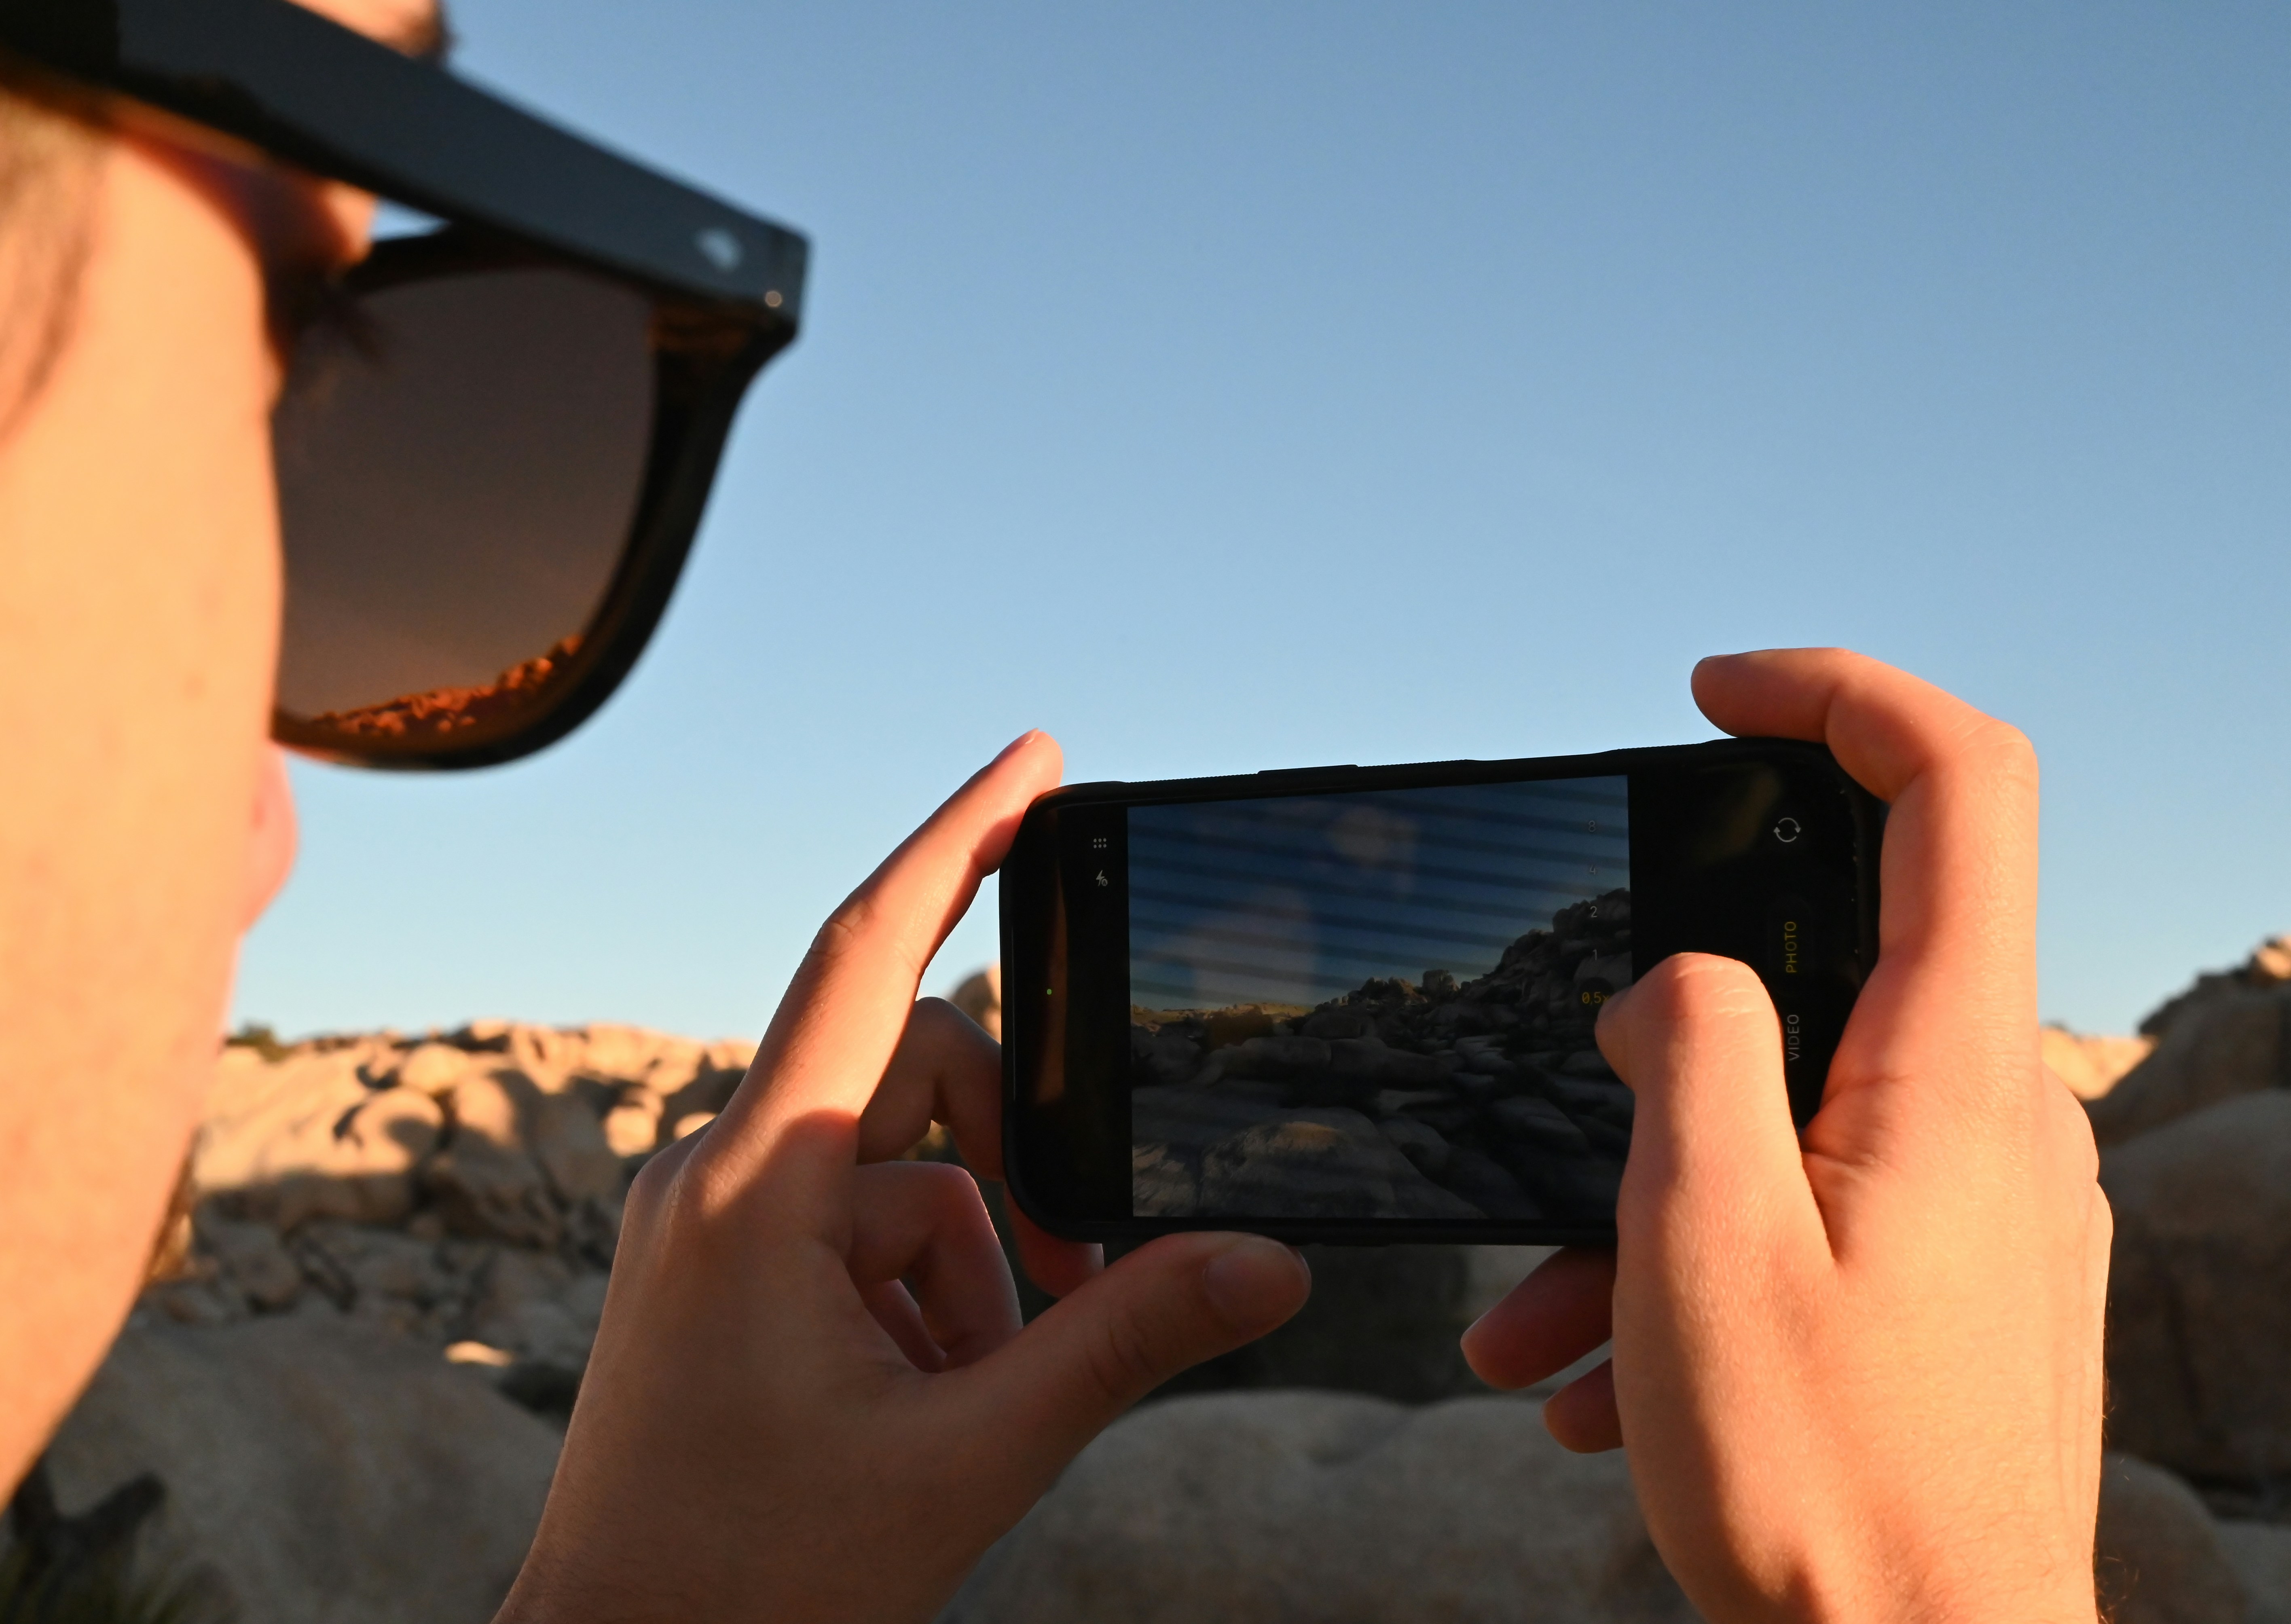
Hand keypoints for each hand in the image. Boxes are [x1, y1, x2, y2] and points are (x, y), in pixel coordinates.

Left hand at [499, 732, 1310, 1623]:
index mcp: (754, 1188)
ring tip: (970, 1394)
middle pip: (915, 1083)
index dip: (959, 839)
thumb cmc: (759, 1583)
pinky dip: (917, 1289)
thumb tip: (1270, 1263)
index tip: (1036, 756)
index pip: (867, 955)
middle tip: (1072, 1294)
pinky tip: (918, 1399)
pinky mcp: (713, 1265)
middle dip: (1014, 1177)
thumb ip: (1125, 1340)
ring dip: (969, 1264)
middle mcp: (713, 1174)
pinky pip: (849, 1224)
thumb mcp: (970, 1456)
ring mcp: (705, 1220)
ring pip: (896, 1173)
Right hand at [1462, 651, 2107, 1623]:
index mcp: (1953, 1069)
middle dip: (1660, 1037)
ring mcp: (1993, 1202)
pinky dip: (1706, 1256)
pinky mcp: (1969, 1279)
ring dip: (1651, 1189)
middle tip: (1547, 1124)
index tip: (1713, 693)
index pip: (1957, 783)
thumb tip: (1670, 981)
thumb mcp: (1703, 1238)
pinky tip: (1601, 1374)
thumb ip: (1686, 1051)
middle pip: (1830, 969)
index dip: (1837, 693)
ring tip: (1532, 1321)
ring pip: (1798, 1116)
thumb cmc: (1823, 1484)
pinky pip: (1824, 1208)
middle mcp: (2003, 1113)